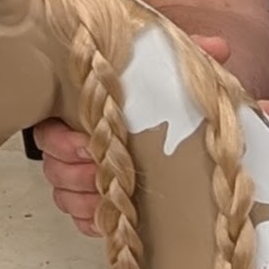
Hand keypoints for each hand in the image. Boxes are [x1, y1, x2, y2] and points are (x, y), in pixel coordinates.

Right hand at [30, 34, 242, 232]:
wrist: (173, 124)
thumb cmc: (159, 97)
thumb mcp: (169, 73)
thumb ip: (188, 56)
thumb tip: (217, 48)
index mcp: (82, 112)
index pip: (50, 128)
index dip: (63, 140)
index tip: (87, 144)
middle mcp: (73, 144)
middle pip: (54, 165)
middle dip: (75, 172)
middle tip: (101, 173)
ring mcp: (80, 178)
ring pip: (64, 194)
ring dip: (84, 199)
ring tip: (113, 199)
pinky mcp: (92, 205)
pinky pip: (79, 219)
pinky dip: (92, 220)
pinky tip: (112, 219)